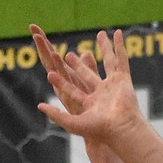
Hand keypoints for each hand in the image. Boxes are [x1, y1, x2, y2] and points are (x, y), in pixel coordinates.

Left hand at [32, 26, 142, 144]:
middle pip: (86, 74)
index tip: (50, 71)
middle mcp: (99, 93)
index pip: (70, 87)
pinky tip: (118, 33)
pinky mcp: (123, 79)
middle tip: (67, 55)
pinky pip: (121, 59)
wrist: (120, 129)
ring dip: (104, 48)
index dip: (60, 79)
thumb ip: (56, 115)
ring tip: (101, 34)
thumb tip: (40, 106)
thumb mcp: (72, 123)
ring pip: (108, 62)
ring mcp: (112, 85)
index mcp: (87, 102)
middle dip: (77, 65)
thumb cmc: (98, 129)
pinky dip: (120, 46)